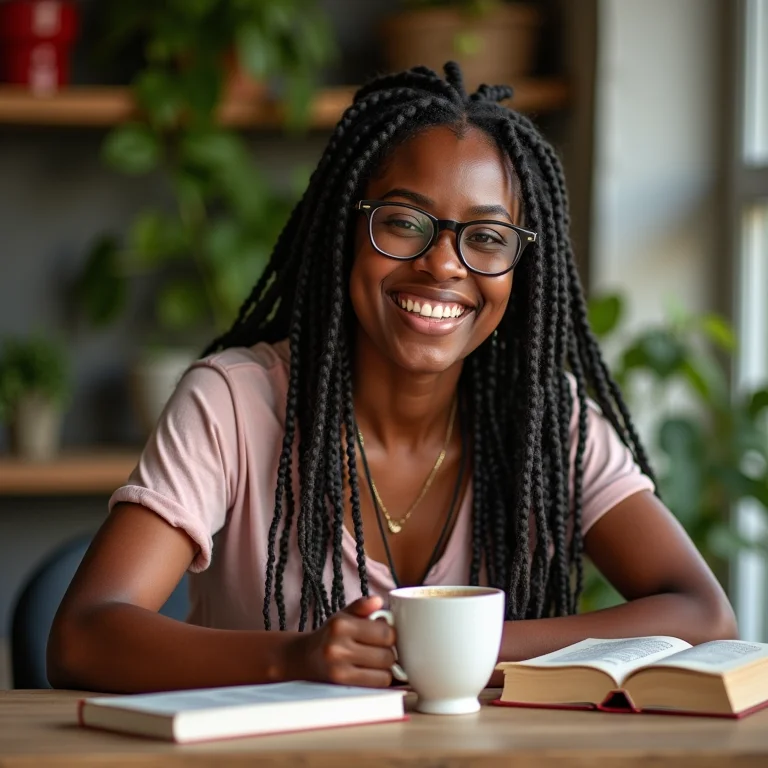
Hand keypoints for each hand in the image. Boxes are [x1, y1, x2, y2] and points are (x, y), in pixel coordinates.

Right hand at [281, 596, 396, 686]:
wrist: (304, 659)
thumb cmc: (330, 635)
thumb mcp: (343, 615)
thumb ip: (362, 606)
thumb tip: (378, 600)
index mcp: (341, 625)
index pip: (385, 632)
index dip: (391, 634)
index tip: (386, 635)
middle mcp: (338, 647)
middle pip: (387, 654)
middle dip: (389, 652)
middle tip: (381, 649)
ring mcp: (339, 669)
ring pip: (385, 673)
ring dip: (386, 668)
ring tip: (375, 661)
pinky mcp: (342, 686)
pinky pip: (376, 685)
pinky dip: (379, 679)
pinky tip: (370, 672)